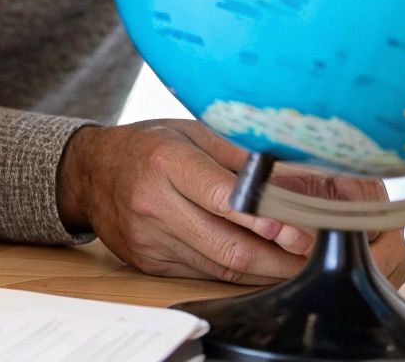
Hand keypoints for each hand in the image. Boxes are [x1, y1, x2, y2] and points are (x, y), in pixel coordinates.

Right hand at [57, 120, 404, 285]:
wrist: (91, 172)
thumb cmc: (151, 144)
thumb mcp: (193, 132)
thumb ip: (243, 156)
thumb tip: (300, 178)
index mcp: (166, 161)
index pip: (223, 197)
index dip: (266, 217)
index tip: (301, 227)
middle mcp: (153, 203)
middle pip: (227, 245)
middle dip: (278, 256)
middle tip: (313, 252)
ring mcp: (148, 239)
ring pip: (219, 266)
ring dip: (264, 269)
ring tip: (297, 260)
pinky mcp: (147, 263)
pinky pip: (202, 273)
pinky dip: (236, 271)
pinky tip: (259, 262)